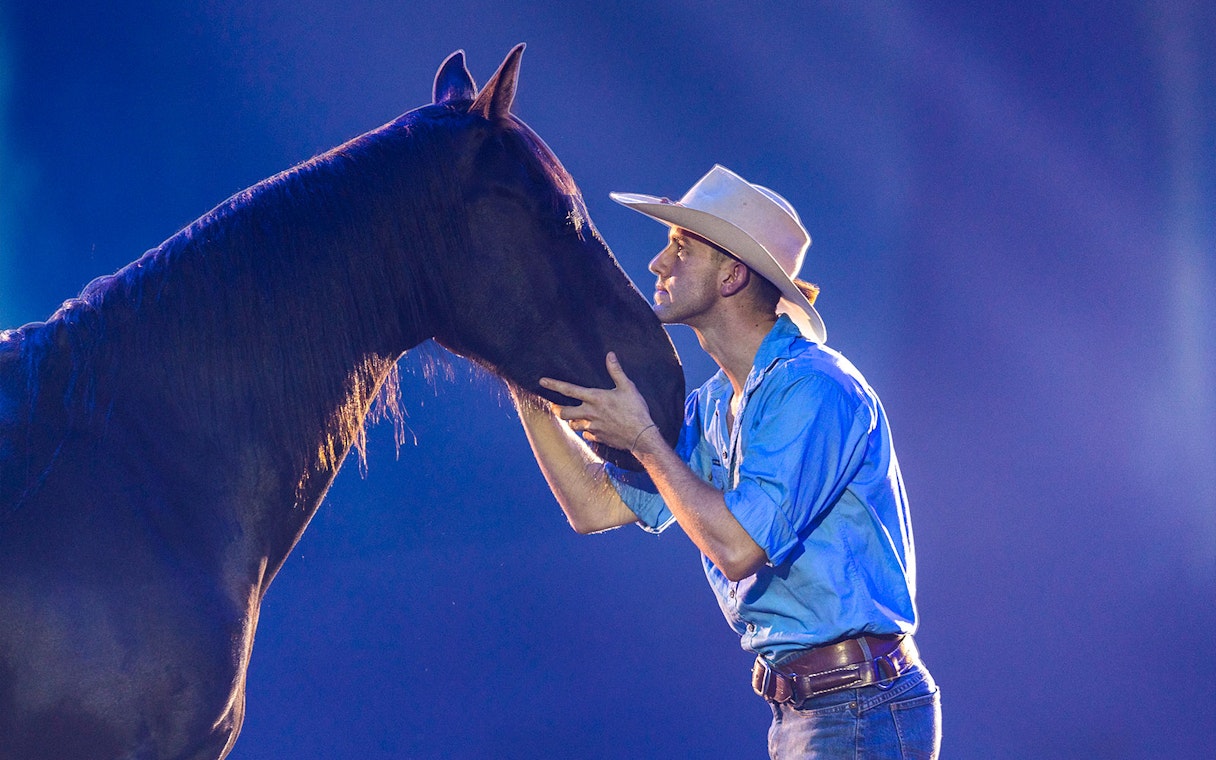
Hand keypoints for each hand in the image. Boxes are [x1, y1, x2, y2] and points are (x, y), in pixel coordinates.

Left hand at [539, 352, 657, 452]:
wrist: (641, 436)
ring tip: (575, 416)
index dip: (554, 385)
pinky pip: (586, 436)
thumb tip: (610, 355)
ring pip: (573, 425)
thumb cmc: (635, 410)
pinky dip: (587, 432)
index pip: (569, 390)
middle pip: (564, 413)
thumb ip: (616, 371)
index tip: (542, 381)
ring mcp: (592, 427)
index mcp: (595, 398)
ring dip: (572, 421)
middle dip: (558, 409)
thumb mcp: (628, 387)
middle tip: (556, 406)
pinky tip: (592, 429)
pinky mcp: (598, 438)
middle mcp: (590, 413)